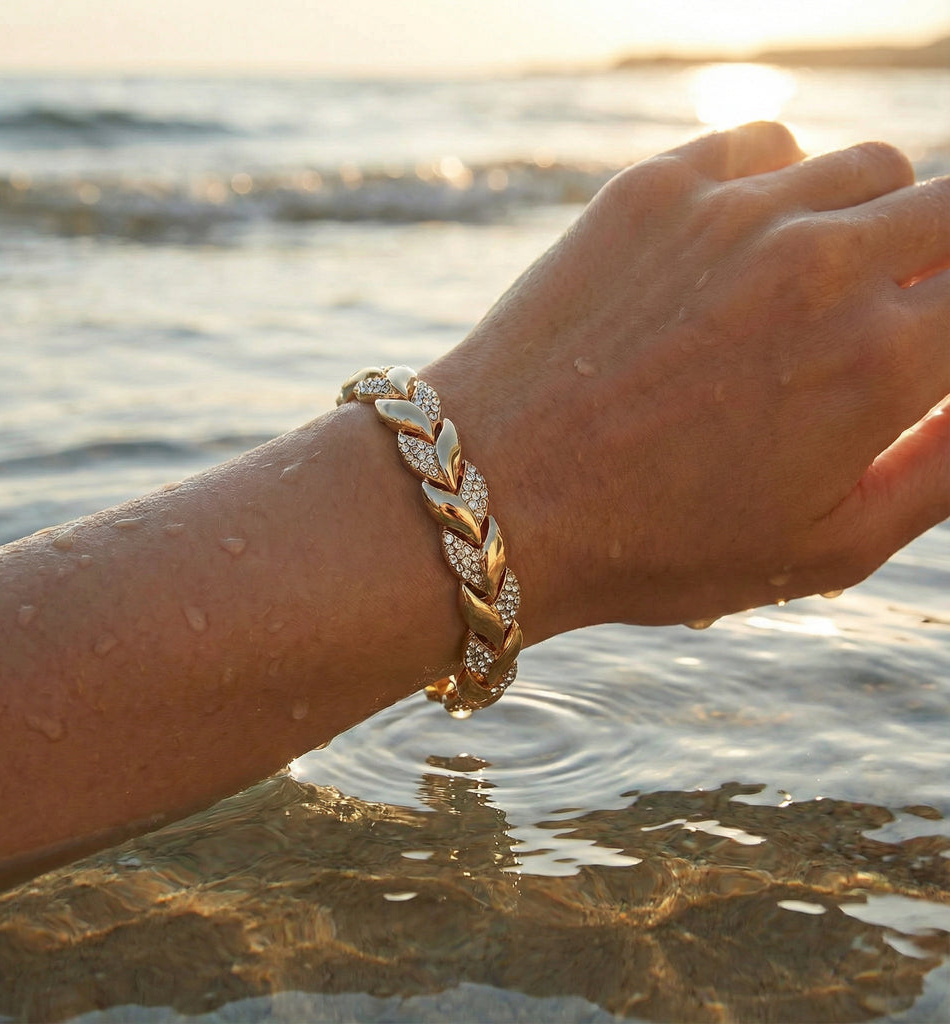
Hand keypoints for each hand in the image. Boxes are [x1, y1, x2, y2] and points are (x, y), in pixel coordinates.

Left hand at [426, 122, 949, 637]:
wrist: (495, 494)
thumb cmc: (655, 544)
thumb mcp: (824, 548)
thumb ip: (942, 470)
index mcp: (882, 361)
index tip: (926, 345)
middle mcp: (823, 263)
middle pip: (947, 209)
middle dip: (936, 262)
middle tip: (886, 319)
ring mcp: (735, 212)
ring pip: (866, 168)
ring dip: (866, 221)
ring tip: (812, 291)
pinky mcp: (656, 188)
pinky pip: (765, 145)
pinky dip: (778, 185)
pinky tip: (741, 249)